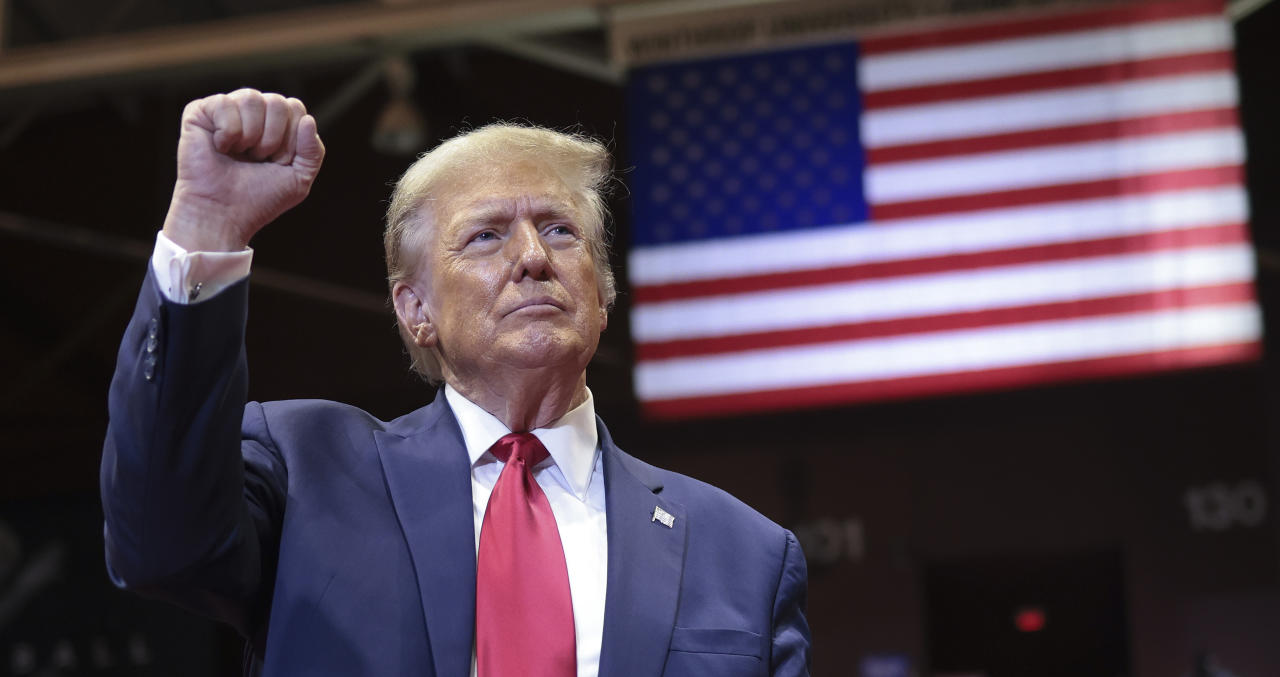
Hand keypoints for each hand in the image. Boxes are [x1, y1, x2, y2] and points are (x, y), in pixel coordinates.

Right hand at [162, 88, 325, 251]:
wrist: (223, 214)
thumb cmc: (259, 198)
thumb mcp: (299, 178)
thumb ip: (313, 151)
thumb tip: (308, 119)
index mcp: (275, 123)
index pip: (295, 108)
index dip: (292, 139)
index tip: (278, 162)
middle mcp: (252, 113)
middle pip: (277, 101)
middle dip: (273, 138)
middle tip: (257, 159)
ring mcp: (226, 110)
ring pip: (252, 98)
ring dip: (251, 135)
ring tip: (239, 154)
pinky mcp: (200, 112)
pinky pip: (225, 103)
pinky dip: (228, 132)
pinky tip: (220, 147)